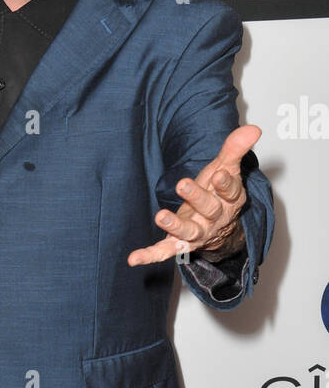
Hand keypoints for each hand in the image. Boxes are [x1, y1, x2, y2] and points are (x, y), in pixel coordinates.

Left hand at [127, 124, 260, 267]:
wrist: (218, 228)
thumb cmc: (217, 192)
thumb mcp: (226, 169)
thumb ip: (235, 149)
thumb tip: (253, 129)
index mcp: (229, 199)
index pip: (231, 191)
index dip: (226, 183)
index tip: (220, 173)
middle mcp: (215, 219)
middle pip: (209, 208)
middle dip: (196, 197)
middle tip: (183, 184)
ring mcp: (197, 232)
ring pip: (188, 231)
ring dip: (174, 225)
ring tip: (161, 216)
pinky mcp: (179, 243)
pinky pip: (165, 251)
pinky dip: (150, 255)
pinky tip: (133, 258)